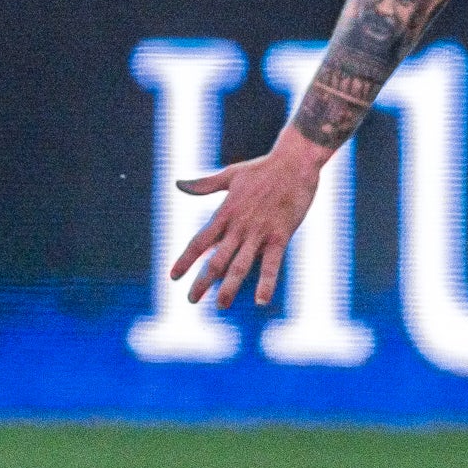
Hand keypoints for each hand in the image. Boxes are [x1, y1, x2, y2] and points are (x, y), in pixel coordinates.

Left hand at [170, 134, 329, 308]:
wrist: (294, 162)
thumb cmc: (262, 168)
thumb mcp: (231, 175)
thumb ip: (205, 185)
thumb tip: (178, 184)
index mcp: (225, 212)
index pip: (200, 241)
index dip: (186, 260)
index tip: (173, 276)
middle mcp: (239, 226)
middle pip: (216, 259)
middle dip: (203, 281)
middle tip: (191, 300)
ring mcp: (259, 232)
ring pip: (240, 265)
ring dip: (229, 287)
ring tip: (220, 305)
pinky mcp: (280, 236)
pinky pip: (272, 264)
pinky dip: (266, 283)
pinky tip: (261, 300)